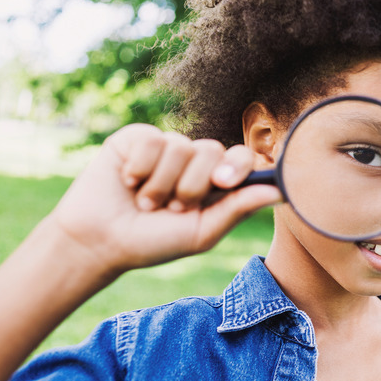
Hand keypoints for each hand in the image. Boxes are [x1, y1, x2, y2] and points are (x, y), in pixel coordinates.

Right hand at [47, 124, 280, 275]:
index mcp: (215, 182)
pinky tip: (128, 182)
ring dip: (162, 183)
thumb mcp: (202, 232)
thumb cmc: (154, 242)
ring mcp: (166, 147)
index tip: (225, 182)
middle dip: (193, 185)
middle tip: (173, 208)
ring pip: (181, 146)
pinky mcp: (137, 138)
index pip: (243, 159)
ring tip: (145, 202)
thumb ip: (238, 208)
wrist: (100, 242)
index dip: (239, 165)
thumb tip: (280, 191)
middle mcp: (194, 161)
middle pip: (213, 150)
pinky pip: (152, 140)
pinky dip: (140, 168)